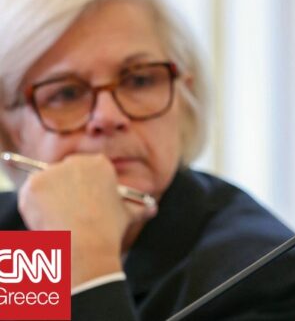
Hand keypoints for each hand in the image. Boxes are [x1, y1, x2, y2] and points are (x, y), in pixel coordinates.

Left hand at [17, 154, 157, 285]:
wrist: (86, 243)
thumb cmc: (109, 230)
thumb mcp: (128, 215)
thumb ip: (140, 208)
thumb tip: (153, 209)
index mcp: (101, 163)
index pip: (84, 171)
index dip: (81, 189)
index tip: (80, 204)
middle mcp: (77, 161)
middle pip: (63, 172)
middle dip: (64, 189)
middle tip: (67, 212)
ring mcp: (54, 171)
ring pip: (46, 182)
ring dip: (49, 197)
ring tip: (59, 219)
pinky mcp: (35, 183)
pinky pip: (31, 192)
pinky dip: (35, 205)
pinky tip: (48, 218)